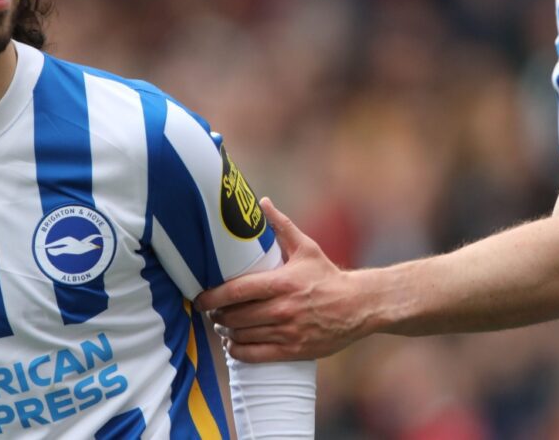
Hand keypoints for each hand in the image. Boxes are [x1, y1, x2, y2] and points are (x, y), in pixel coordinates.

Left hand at [195, 198, 365, 362]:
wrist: (359, 306)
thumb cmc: (328, 276)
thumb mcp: (306, 248)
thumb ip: (281, 226)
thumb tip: (262, 202)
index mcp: (282, 282)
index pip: (237, 291)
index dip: (212, 297)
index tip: (199, 299)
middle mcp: (283, 308)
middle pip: (235, 316)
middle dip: (217, 315)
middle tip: (211, 311)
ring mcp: (288, 331)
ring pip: (243, 336)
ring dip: (226, 332)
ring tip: (221, 326)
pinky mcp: (294, 350)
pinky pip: (256, 355)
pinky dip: (238, 351)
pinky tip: (233, 344)